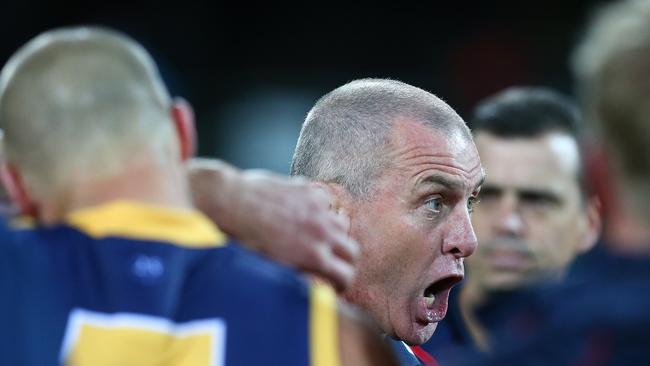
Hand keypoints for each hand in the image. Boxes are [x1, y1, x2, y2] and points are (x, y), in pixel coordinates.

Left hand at [188, 158, 358, 291]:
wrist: (229, 202)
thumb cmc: (242, 240)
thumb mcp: (270, 268)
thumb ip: (296, 275)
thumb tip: (309, 285)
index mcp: (312, 257)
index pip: (347, 275)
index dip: (342, 284)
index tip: (335, 285)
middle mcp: (322, 232)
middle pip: (352, 251)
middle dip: (344, 261)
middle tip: (332, 264)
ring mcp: (318, 209)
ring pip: (342, 225)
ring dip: (334, 234)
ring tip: (319, 238)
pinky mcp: (309, 190)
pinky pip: (328, 202)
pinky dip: (322, 210)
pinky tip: (306, 214)